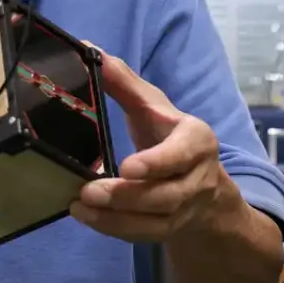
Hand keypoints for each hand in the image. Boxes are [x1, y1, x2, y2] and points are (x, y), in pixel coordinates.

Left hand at [70, 49, 226, 242]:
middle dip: (127, 196)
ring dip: (115, 217)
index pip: (181, 155)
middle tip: (88, 190)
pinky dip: (114, 228)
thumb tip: (87, 48)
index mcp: (197, 140)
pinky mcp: (171, 227)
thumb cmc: (169, 133)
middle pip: (166, 194)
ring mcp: (186, 207)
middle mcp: (198, 177)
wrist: (204, 181)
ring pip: (155, 220)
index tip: (127, 167)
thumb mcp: (152, 103)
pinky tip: (86, 217)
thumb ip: (123, 80)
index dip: (156, 163)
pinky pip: (144, 234)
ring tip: (79, 205)